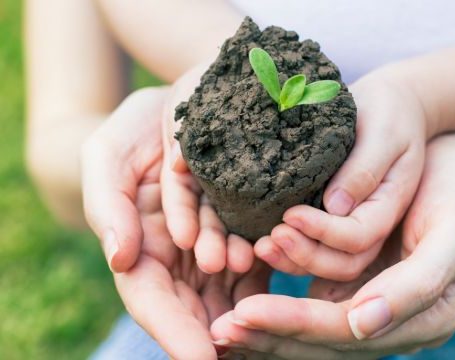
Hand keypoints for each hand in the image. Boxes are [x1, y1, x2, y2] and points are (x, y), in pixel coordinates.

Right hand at [82, 87, 268, 358]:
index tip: (201, 359)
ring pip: (231, 289)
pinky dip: (268, 266)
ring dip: (246, 297)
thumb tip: (121, 257)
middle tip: (240, 347)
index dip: (174, 333)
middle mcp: (178, 258)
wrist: (180, 106)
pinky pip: (259, 260)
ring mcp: (213, 245)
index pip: (152, 302)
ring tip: (255, 273)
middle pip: (195, 309)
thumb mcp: (108, 156)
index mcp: (140, 250)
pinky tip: (277, 256)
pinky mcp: (244, 229)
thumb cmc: (136, 131)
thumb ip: (108, 206)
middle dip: (216, 329)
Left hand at [210, 132, 454, 357]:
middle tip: (221, 329)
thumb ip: (417, 285)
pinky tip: (245, 295)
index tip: (245, 313)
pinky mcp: (357, 283)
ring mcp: (372, 303)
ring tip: (225, 315)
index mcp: (426, 319)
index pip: (347, 332)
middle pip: (324, 340)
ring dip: (270, 321)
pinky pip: (313, 300)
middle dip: (272, 335)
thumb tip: (362, 326)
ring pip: (313, 328)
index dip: (295, 325)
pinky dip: (280, 300)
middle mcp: (394, 321)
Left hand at [255, 73, 426, 280]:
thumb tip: (335, 206)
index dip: (324, 232)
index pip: (359, 235)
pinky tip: (263, 241)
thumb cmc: (388, 113)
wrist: (389, 107)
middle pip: (344, 261)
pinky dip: (291, 251)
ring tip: (261, 247)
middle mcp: (373, 222)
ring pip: (329, 262)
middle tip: (271, 239)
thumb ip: (365, 169)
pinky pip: (315, 247)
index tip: (290, 214)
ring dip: (294, 260)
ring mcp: (354, 224)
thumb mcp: (384, 134)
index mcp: (389, 203)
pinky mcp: (334, 219)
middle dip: (306, 255)